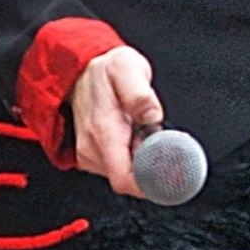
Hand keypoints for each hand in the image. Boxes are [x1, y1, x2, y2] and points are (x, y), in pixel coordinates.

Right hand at [68, 46, 163, 196]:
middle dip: (149, 161)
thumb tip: (154, 115)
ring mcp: (90, 154)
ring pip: (125, 172)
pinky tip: (131, 133)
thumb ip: (140, 94)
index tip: (168, 169)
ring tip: (140, 128)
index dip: (149, 181)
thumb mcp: (128, 68)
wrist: (80, 70)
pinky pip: (118, 165)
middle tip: (153, 132)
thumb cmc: (106, 70)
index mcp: (103, 132)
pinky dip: (130, 153)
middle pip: (129, 177)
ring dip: (140, 156)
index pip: (123, 180)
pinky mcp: (92, 155)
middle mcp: (92, 149)